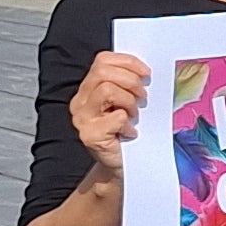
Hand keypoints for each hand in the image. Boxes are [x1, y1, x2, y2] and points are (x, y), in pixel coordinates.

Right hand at [68, 50, 149, 172]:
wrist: (120, 165)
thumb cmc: (125, 131)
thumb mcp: (125, 101)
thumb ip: (125, 83)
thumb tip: (143, 70)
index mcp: (88, 89)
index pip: (102, 60)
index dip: (127, 62)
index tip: (146, 73)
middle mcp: (80, 102)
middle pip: (103, 72)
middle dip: (130, 81)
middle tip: (143, 97)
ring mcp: (82, 119)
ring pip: (107, 90)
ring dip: (129, 102)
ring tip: (134, 115)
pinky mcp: (90, 135)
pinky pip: (115, 117)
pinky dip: (129, 124)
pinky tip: (130, 132)